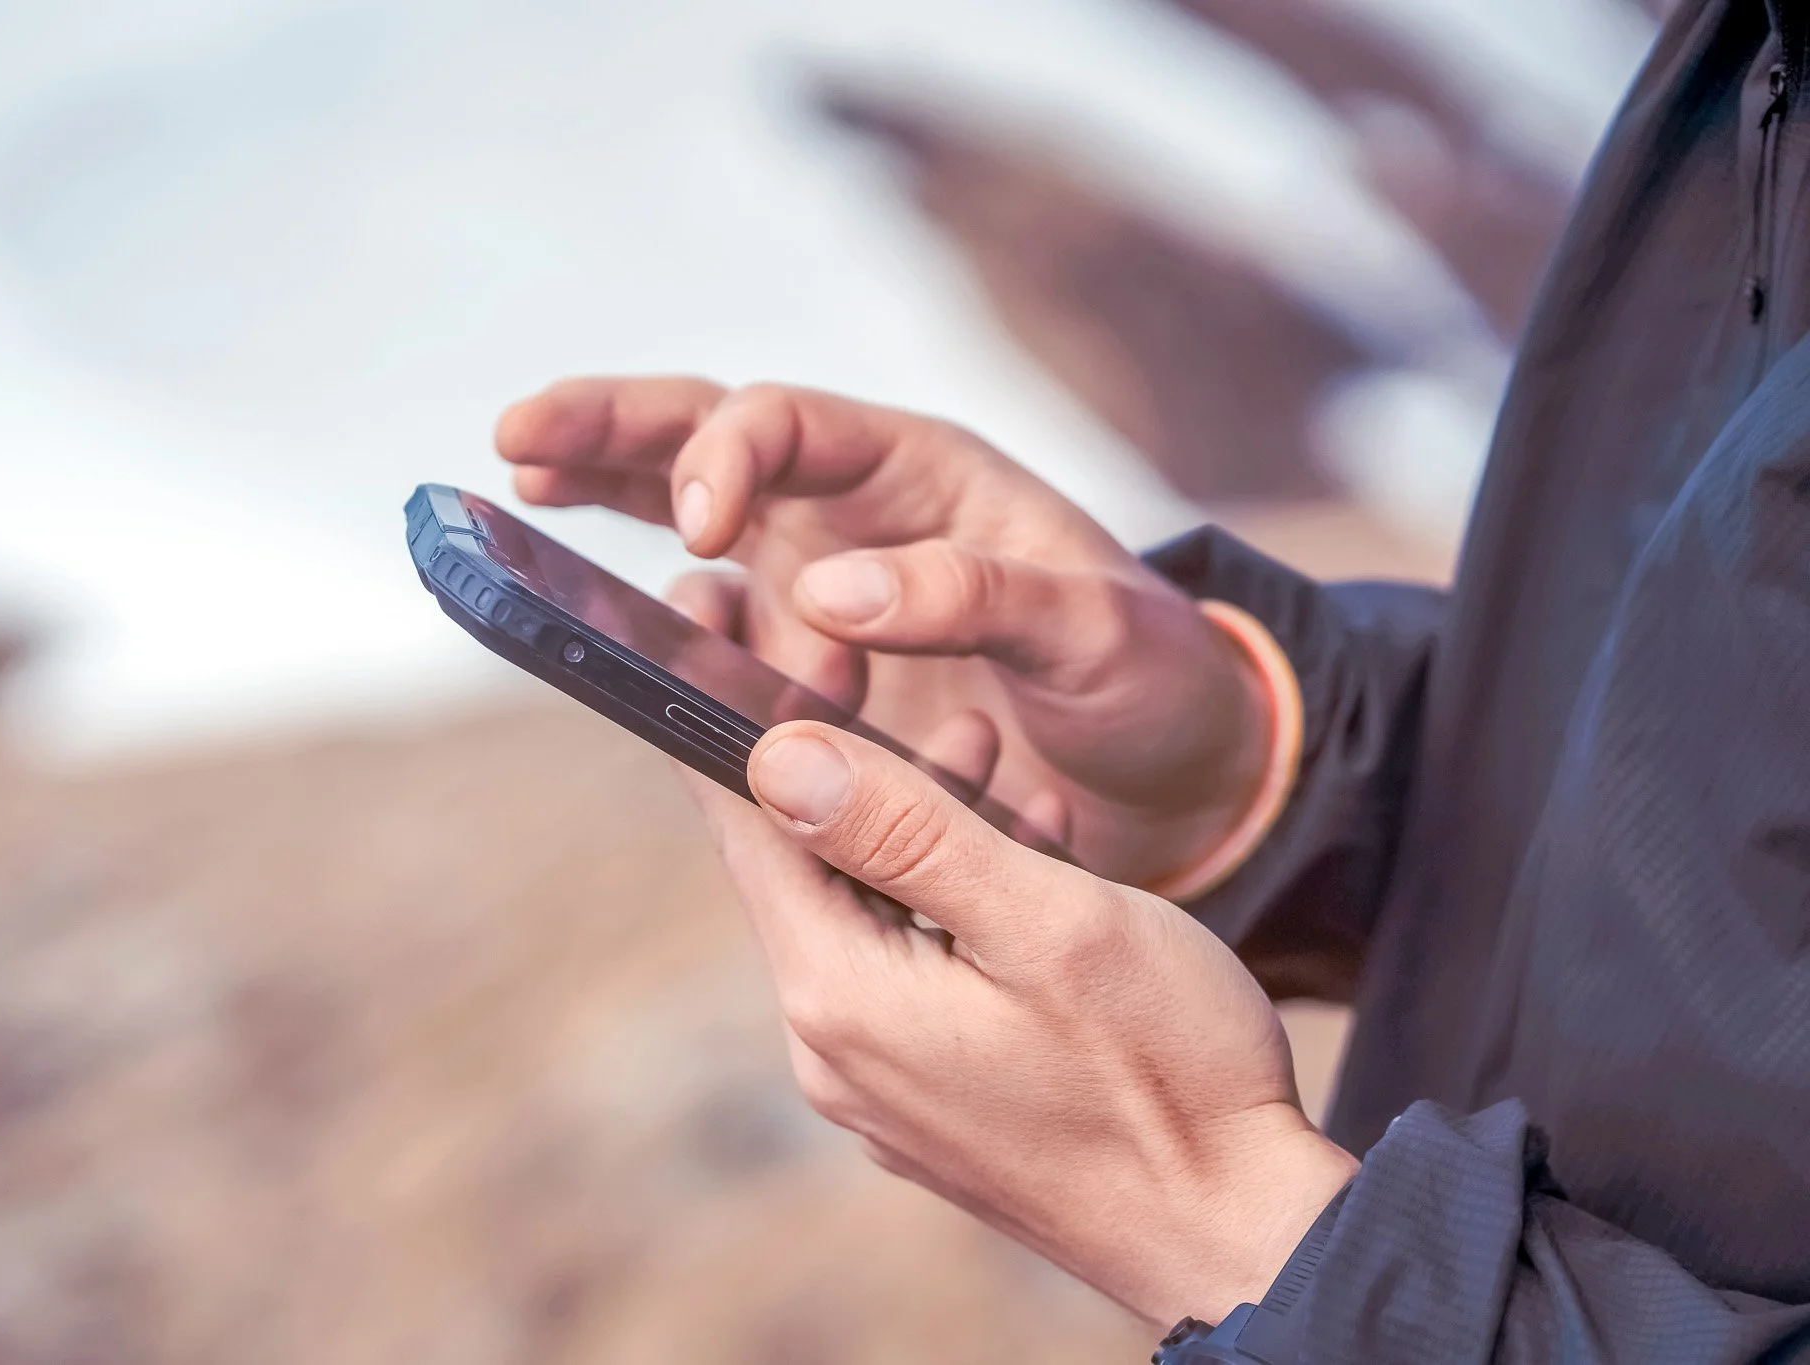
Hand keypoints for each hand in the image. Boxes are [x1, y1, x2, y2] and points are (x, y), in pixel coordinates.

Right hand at [495, 378, 1272, 886]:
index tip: (698, 526)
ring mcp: (820, 582)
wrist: (1173, 766)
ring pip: (683, 523)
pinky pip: (713, 631)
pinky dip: (658, 630)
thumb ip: (974, 600)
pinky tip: (616, 643)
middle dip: (608, 430)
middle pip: (706, 437)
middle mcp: (854, 511)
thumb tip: (823, 591)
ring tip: (524, 517)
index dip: (726, 454)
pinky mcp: (809, 662)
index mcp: (923, 472)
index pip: (790, 421)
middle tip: (514, 437)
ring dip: (605, 507)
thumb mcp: (1092, 633)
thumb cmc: (1148, 677)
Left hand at [679, 714, 1357, 1328]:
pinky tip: (1021, 845)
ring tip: (975, 738)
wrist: (1240, 1237)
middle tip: (863, 662)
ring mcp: (886, 1088)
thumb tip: (773, 755)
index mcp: (843, 999)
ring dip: (911, 821)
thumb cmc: (1168, 1076)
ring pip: (866, 915)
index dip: (735, 720)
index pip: (749, 831)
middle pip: (802, 870)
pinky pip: (911, 971)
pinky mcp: (936, 1102)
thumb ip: (905, 832)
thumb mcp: (1043, 921)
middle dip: (839, 758)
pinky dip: (948, 896)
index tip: (729, 633)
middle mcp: (838, 1052)